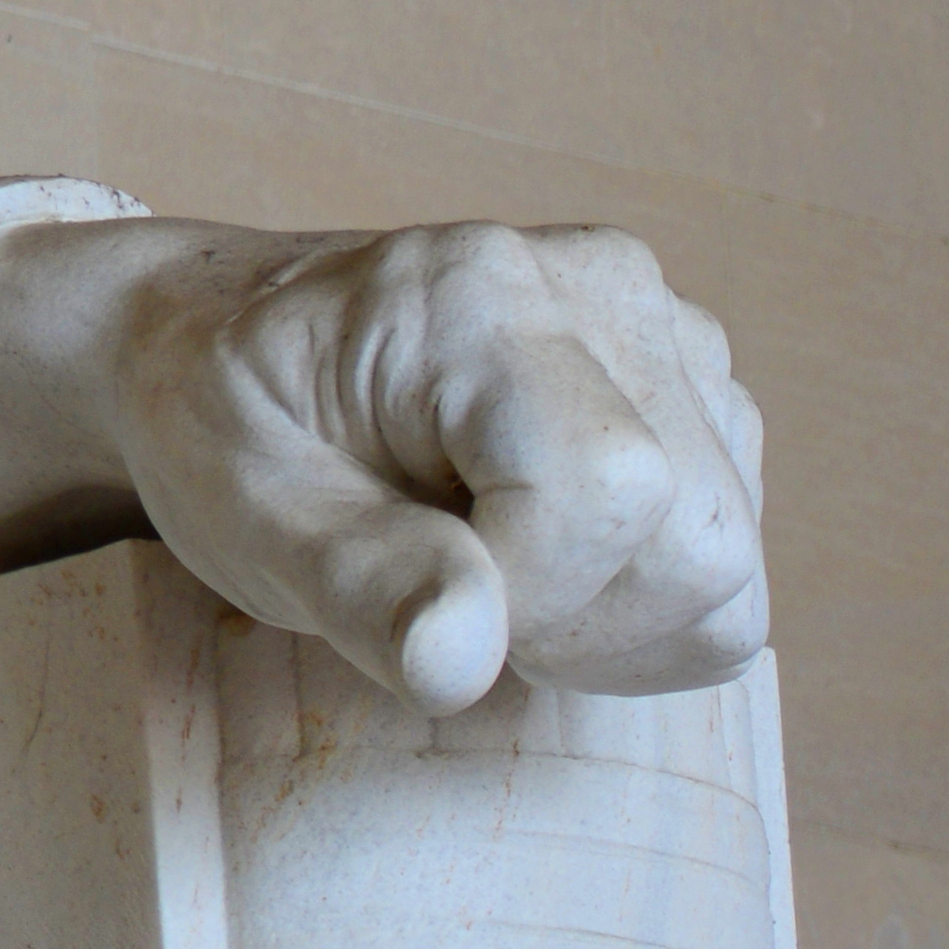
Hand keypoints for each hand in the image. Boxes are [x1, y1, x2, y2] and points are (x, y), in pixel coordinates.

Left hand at [0, 213, 772, 709]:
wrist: (222, 347)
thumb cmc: (223, 419)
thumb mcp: (234, 502)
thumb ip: (352, 579)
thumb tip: (459, 659)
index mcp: (477, 290)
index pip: (610, 488)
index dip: (531, 591)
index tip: (407, 584)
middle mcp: (603, 289)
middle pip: (697, 546)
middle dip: (567, 621)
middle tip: (433, 581)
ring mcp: (670, 337)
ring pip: (726, 574)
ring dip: (603, 625)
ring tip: (473, 560)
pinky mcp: (699, 396)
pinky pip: (726, 571)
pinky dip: (635, 610)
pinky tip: (532, 556)